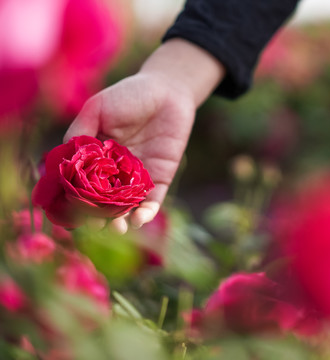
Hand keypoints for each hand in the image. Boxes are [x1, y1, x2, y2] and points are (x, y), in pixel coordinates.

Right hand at [64, 39, 223, 232]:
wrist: (168, 91)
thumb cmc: (129, 95)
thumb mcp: (97, 109)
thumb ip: (80, 133)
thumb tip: (62, 161)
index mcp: (95, 157)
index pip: (81, 185)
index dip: (76, 201)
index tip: (70, 215)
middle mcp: (114, 171)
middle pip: (103, 202)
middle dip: (99, 217)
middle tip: (95, 228)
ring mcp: (137, 177)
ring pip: (127, 206)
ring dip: (121, 221)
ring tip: (117, 229)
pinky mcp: (160, 178)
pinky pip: (152, 200)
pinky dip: (146, 212)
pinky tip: (140, 218)